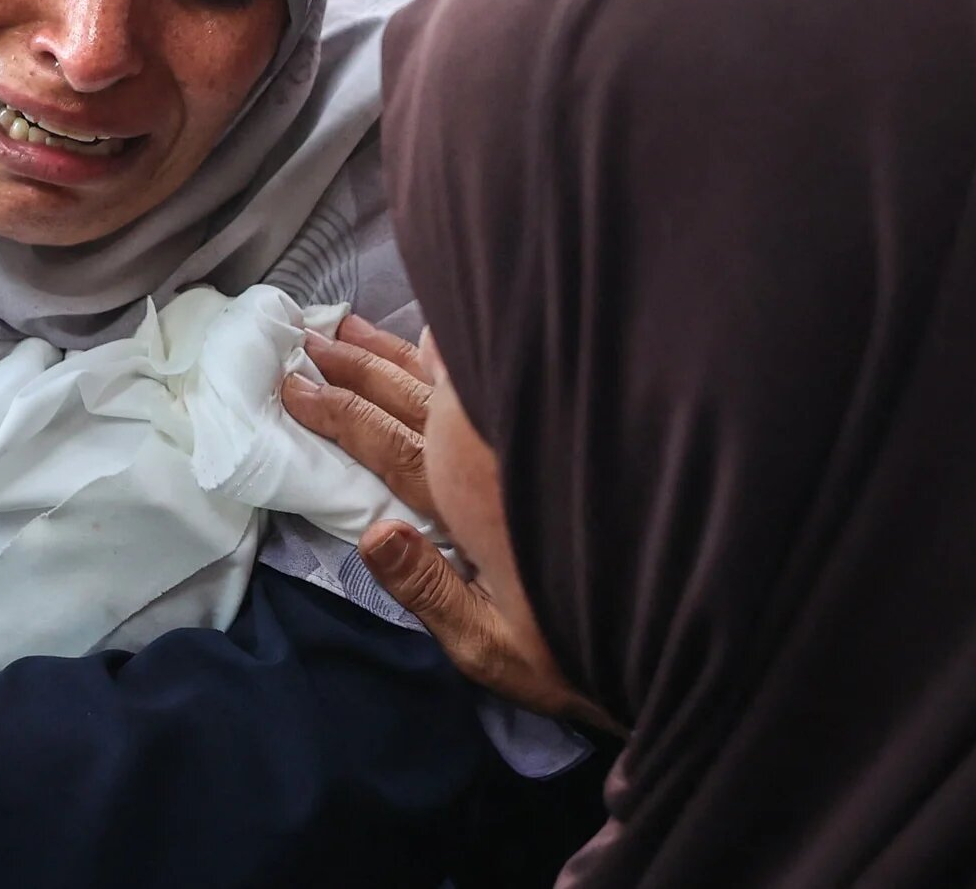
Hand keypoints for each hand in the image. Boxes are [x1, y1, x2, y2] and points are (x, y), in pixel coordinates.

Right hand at [284, 320, 610, 728]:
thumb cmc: (583, 651)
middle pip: (407, 398)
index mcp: (468, 500)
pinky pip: (496, 370)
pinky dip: (460, 348)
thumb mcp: (494, 647)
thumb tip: (371, 536)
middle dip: (353, 368)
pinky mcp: (556, 428)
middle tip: (305, 339)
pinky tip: (438, 333)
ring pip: (445, 378)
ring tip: (347, 325)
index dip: (334, 413)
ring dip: (392, 352)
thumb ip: (430, 591)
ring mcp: (522, 434)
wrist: (685, 632)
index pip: (384, 444)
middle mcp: (492, 453)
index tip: (290, 384)